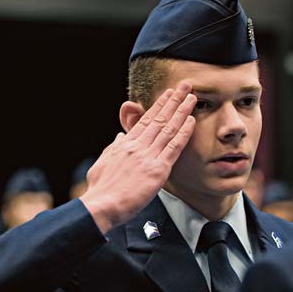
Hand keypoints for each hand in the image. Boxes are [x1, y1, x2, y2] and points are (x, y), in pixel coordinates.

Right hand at [80, 83, 195, 233]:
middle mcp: (137, 146)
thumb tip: (119, 136)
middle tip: (185, 86)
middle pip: (159, 118)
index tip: (168, 94)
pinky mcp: (157, 170)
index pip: (145, 120)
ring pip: (168, 128)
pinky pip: (173, 147)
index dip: (159, 105)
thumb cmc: (100, 189)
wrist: (101, 205)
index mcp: (124, 145)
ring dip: (182, 110)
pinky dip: (184, 132)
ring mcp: (148, 157)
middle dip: (173, 100)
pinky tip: (192, 120)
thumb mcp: (102, 163)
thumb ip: (113, 148)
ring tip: (192, 97)